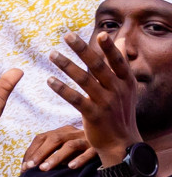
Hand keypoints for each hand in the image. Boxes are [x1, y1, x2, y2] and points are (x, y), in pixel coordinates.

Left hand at [23, 125, 95, 171]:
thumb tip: (28, 167)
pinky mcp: (100, 147)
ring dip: (55, 157)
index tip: (24, 166)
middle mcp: (74, 132)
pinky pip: (90, 152)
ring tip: (44, 169)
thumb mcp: (64, 149)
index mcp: (63, 131)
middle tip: (30, 167)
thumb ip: (49, 154)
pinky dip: (80, 159)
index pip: (42, 138)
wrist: (113, 143)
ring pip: (70, 145)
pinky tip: (71, 167)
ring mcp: (87, 139)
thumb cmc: (82, 150)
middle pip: (54, 139)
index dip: (31, 151)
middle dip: (40, 153)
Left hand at [47, 30, 142, 165]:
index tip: (100, 33)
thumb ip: (120, 63)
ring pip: (84, 80)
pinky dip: (62, 89)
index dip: (109, 48)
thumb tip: (121, 39)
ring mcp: (106, 103)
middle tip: (67, 36)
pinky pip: (76, 99)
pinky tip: (49, 80)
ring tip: (52, 54)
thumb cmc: (120, 111)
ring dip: (67, 66)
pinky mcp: (94, 115)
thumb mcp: (126, 87)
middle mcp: (117, 90)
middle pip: (98, 66)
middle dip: (82, 50)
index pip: (117, 60)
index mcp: (126, 81)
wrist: (121, 142)